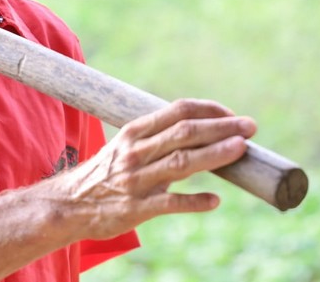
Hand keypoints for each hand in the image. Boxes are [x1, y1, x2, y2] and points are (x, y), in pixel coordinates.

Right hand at [50, 98, 256, 240]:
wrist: (70, 205)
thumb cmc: (105, 174)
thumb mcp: (124, 147)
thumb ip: (157, 139)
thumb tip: (200, 133)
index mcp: (134, 133)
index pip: (177, 111)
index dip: (209, 110)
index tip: (231, 114)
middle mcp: (135, 153)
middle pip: (185, 133)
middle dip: (221, 128)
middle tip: (250, 126)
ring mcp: (136, 181)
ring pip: (182, 163)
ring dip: (215, 155)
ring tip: (241, 149)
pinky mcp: (137, 209)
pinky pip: (171, 204)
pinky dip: (194, 201)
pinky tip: (214, 201)